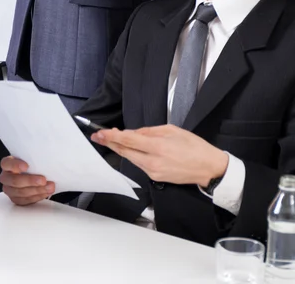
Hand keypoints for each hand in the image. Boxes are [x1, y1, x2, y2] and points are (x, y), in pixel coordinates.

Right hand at [0, 156, 54, 204]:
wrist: (30, 175)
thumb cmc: (30, 165)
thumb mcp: (29, 159)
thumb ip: (32, 160)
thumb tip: (45, 161)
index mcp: (6, 164)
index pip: (7, 164)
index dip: (15, 165)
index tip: (26, 166)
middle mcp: (5, 178)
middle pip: (15, 181)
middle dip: (30, 181)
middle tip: (43, 180)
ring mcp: (9, 190)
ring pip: (21, 192)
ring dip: (37, 190)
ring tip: (49, 187)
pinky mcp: (15, 199)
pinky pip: (26, 200)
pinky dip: (37, 196)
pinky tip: (45, 192)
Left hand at [93, 125, 228, 187]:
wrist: (209, 168)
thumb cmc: (194, 147)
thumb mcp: (171, 130)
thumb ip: (149, 131)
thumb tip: (133, 132)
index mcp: (158, 147)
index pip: (128, 140)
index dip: (112, 136)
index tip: (100, 133)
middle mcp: (153, 162)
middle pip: (125, 151)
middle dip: (110, 142)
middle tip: (99, 135)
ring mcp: (153, 172)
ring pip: (130, 158)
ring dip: (120, 148)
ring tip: (112, 138)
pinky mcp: (155, 178)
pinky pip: (139, 164)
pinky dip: (132, 155)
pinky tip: (130, 148)